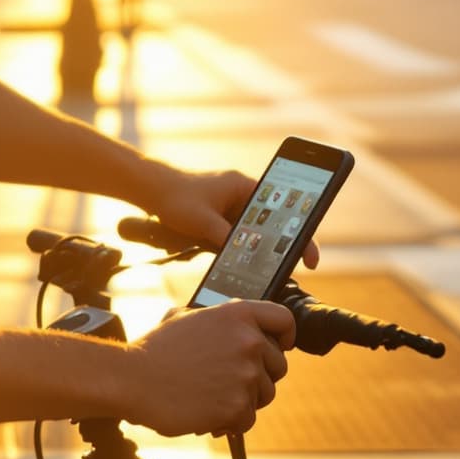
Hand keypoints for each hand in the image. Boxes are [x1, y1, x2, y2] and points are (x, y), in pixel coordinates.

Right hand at [123, 300, 293, 436]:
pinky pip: (247, 419)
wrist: (133, 379)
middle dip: (259, 375)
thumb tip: (229, 325)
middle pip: (279, 365)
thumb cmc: (154, 350)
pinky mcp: (238, 405)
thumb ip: (217, 320)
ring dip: (242, 399)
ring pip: (264, 395)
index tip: (280, 345)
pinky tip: (207, 412)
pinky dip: (230, 421)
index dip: (285, 336)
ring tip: (212, 396)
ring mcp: (245, 374)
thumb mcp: (185, 317)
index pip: (285, 321)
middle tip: (230, 381)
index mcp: (238, 314)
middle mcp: (248, 341)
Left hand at [146, 166, 321, 268]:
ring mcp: (232, 209)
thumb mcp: (202, 221)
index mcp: (245, 187)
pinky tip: (237, 265)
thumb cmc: (175, 196)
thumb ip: (226, 238)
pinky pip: (236, 239)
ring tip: (260, 271)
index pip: (285, 211)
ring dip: (254, 251)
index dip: (302, 235)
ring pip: (253, 236)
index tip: (310, 258)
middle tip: (289, 270)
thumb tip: (247, 257)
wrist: (149, 190)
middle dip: (279, 248)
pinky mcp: (220, 221)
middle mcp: (243, 197)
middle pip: (272, 227)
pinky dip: (238, 251)